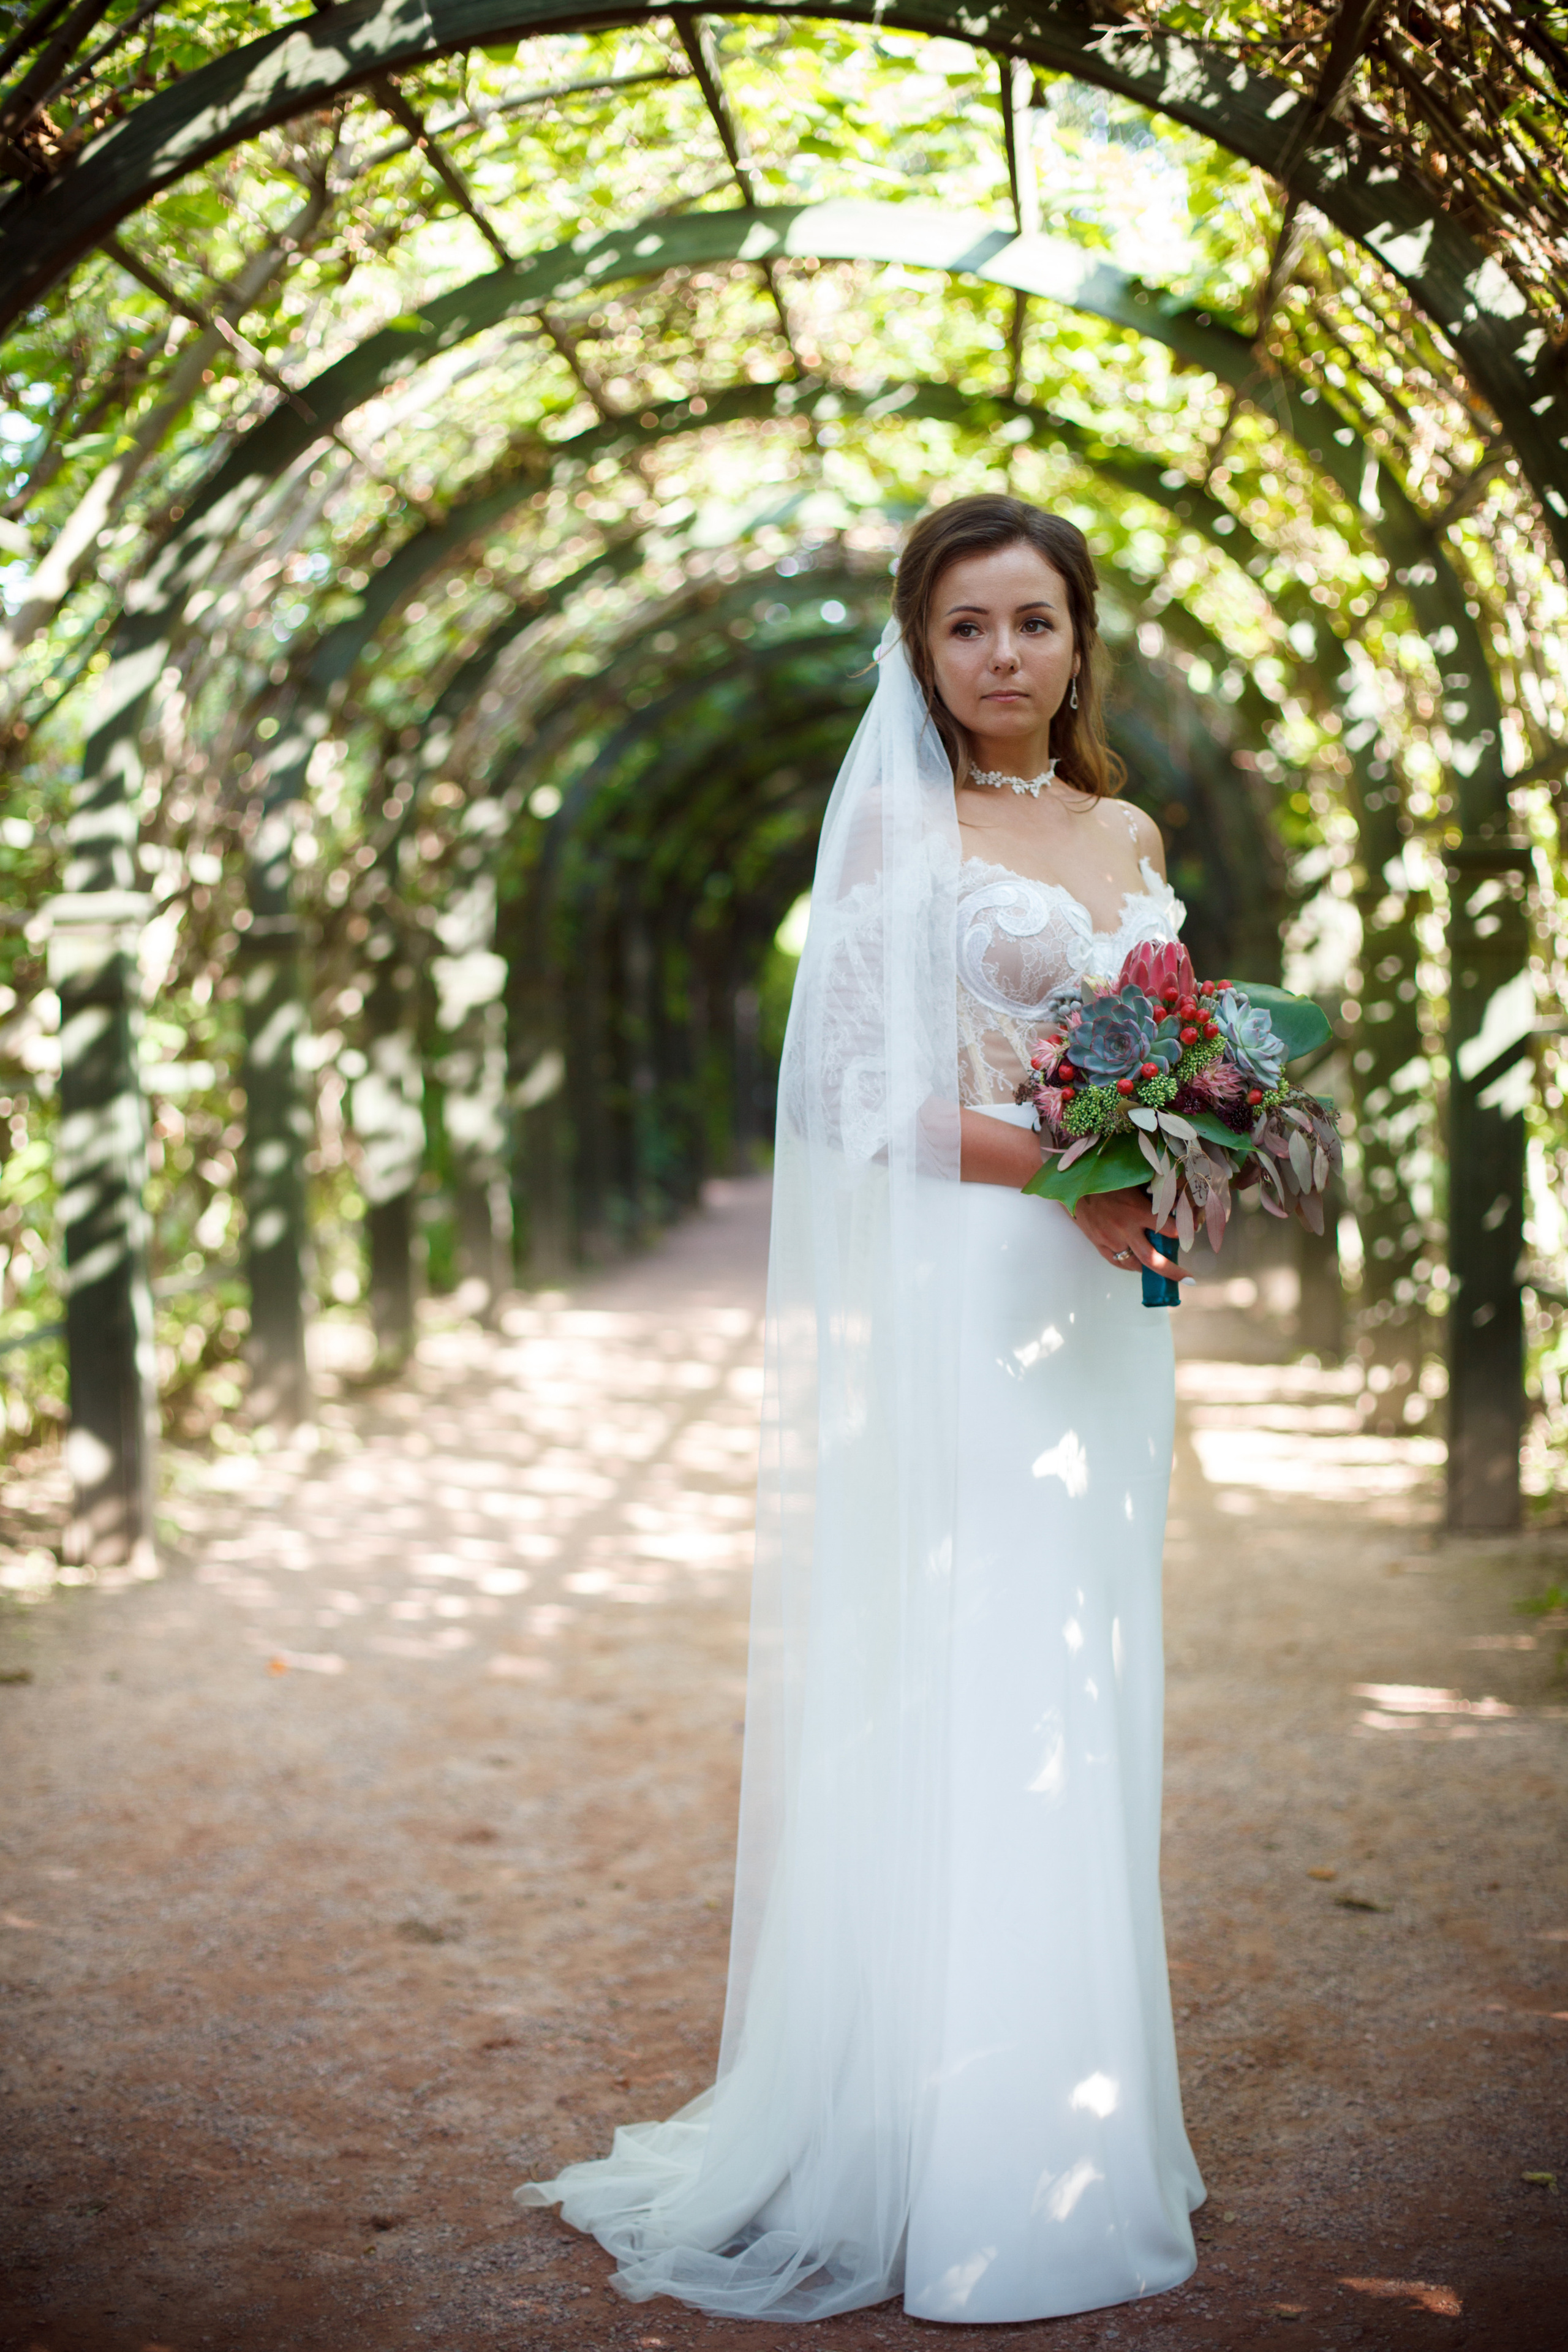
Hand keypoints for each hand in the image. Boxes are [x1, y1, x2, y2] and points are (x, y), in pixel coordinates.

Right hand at [1069, 1185, 1187, 1281]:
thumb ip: (1154, 1197)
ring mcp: (1111, 1240)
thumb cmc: (1107, 1181)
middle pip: (1153, 1259)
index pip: (1167, 1228)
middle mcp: (1125, 1229)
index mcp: (1137, 1211)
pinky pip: (1117, 1262)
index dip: (1182, 1232)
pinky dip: (1130, 1265)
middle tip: (1187, 1278)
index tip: (1190, 1233)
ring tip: (1160, 1269)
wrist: (1076, 1185)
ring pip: (1134, 1264)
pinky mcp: (1099, 1244)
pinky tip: (1137, 1264)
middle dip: (1172, 1271)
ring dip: (1149, 1268)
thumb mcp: (1135, 1183)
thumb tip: (1175, 1204)